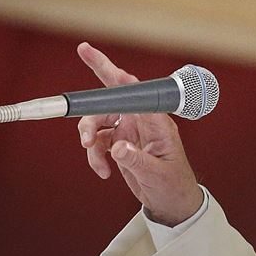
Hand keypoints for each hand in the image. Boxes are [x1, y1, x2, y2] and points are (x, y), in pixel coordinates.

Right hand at [76, 42, 203, 226]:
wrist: (170, 201)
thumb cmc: (172, 184)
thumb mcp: (157, 174)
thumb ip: (136, 160)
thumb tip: (117, 149)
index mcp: (155, 121)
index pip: (133, 90)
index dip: (112, 71)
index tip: (90, 53)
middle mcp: (140, 120)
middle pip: (108, 100)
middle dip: (91, 104)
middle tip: (84, 88)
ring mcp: (128, 130)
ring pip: (96, 122)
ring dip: (90, 140)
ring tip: (98, 162)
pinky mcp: (118, 143)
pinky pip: (96, 142)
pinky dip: (95, 157)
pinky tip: (105, 171)